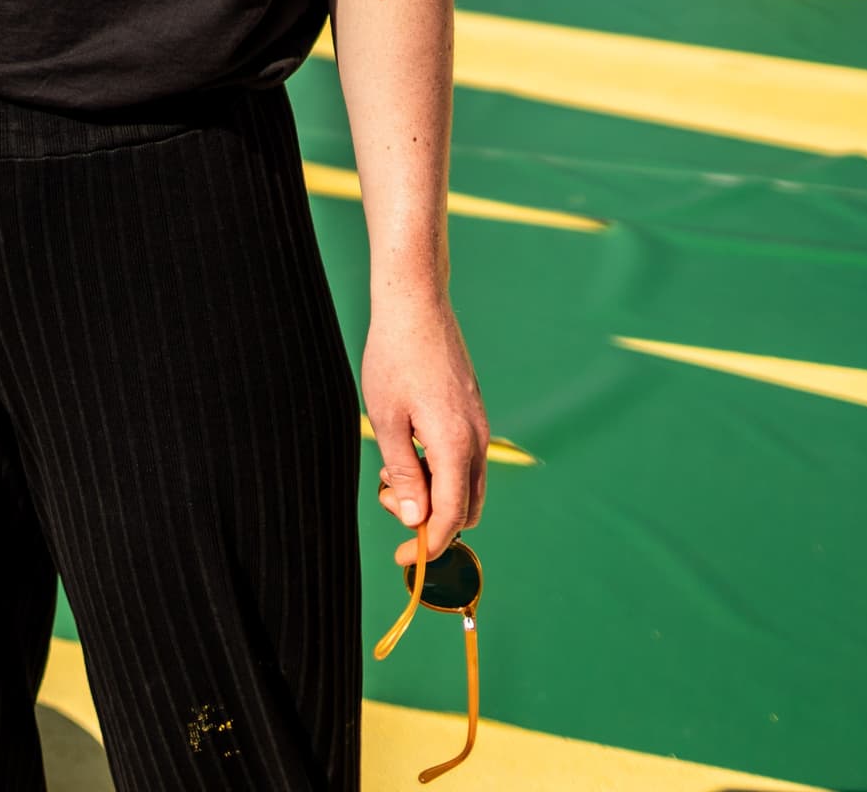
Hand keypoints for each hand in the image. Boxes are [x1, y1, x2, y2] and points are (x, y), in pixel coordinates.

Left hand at [363, 288, 489, 564]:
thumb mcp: (387, 420)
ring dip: (434, 493)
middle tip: (389, 497)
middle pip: (465, 508)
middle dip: (430, 519)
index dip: (428, 547)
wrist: (417, 306)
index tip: (403, 561)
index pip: (450, 517)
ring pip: (467, 485)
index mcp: (455, 446)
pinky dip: (439, 470)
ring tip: (391, 468)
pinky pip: (464, 460)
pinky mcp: (473, 413)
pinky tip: (407, 448)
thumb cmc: (394, 359)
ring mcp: (479, 425)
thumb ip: (403, 474)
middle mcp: (477, 440)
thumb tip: (415, 521)